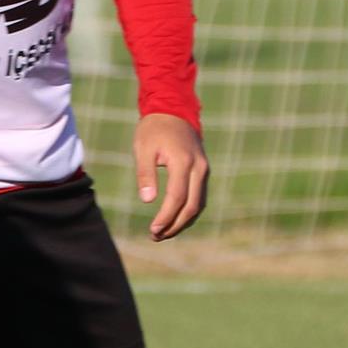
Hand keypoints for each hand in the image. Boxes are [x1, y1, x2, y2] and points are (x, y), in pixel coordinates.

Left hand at [133, 112, 208, 239]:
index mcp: (183, 162)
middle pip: (192, 206)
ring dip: (182, 222)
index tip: (152, 230)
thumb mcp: (143, 149)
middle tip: (156, 236)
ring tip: (163, 233)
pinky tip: (173, 220)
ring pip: (199, 204)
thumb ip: (145, 174)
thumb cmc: (153, 130)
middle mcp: (199, 167)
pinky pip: (199, 197)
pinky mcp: (203, 171)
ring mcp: (204, 169)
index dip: (166, 217)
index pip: (177, 198)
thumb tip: (148, 201)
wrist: (173, 111)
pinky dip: (188, 212)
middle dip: (174, 225)